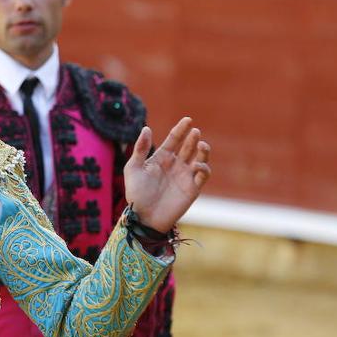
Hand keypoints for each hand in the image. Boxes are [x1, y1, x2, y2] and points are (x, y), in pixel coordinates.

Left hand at [124, 117, 210, 231]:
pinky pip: (202, 176)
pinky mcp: (192, 189)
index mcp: (162, 158)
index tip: (188, 119)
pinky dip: (204, 169)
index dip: (181, 129)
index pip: (174, 139)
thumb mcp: (133, 168)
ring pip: (199, 159)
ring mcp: (185, 176)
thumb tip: (146, 128)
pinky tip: (198, 165)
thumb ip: (140, 149)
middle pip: (188, 147)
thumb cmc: (136, 194)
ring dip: (203, 151)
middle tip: (195, 132)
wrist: (143, 217)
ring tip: (201, 145)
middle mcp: (175, 165)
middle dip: (192, 138)